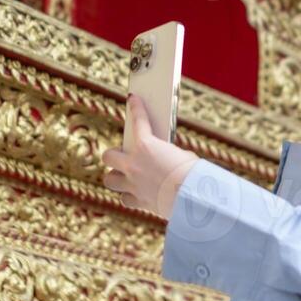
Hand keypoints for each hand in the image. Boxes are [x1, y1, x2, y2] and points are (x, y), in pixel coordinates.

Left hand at [101, 95, 198, 218]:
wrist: (191, 197)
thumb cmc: (192, 173)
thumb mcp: (181, 156)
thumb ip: (166, 155)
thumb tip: (162, 161)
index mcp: (147, 146)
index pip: (138, 121)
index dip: (136, 107)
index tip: (132, 99)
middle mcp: (133, 164)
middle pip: (108, 155)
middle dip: (114, 154)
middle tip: (124, 156)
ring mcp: (132, 183)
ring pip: (109, 179)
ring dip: (116, 177)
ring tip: (126, 177)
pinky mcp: (137, 201)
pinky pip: (125, 198)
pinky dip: (130, 196)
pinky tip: (138, 194)